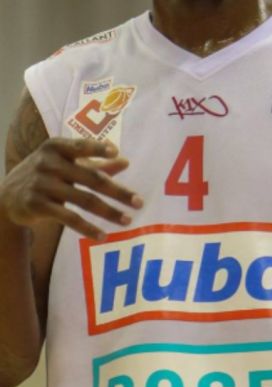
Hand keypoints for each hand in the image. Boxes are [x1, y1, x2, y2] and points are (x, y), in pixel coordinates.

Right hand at [0, 138, 142, 239]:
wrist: (7, 196)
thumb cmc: (46, 175)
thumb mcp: (66, 164)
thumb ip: (96, 163)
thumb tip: (125, 161)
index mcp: (57, 147)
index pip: (80, 146)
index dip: (97, 149)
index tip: (116, 153)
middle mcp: (49, 163)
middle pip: (91, 178)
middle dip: (117, 192)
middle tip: (139, 202)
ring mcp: (42, 184)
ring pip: (83, 200)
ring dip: (108, 212)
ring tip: (127, 220)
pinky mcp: (38, 205)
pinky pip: (68, 218)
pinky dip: (87, 228)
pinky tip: (102, 236)